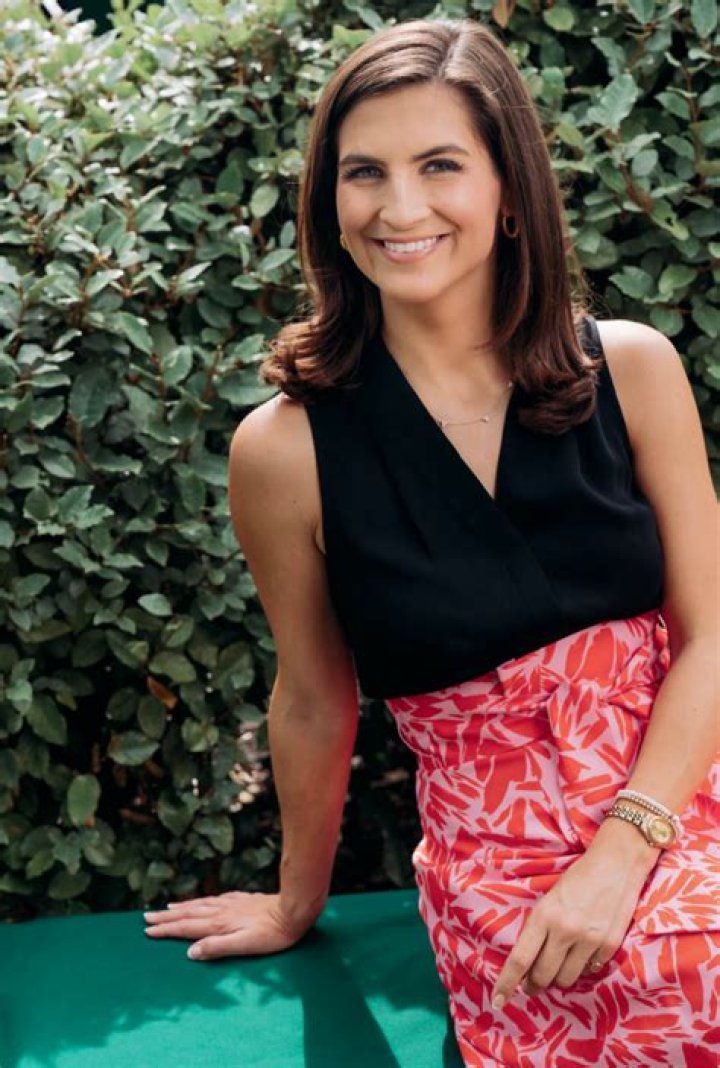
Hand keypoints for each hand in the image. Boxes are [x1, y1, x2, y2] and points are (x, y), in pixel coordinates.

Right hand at [144, 891, 316, 960]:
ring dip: (181, 907)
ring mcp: (231, 904)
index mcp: (219, 924)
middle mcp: (221, 912)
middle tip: (147, 918)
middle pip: (188, 913)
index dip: (167, 930)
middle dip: (167, 917)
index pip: (186, 928)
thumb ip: (217, 947)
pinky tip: (201, 900)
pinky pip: (213, 899)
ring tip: (166, 908)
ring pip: (199, 904)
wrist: (293, 910)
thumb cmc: (272, 934)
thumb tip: (191, 952)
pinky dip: (201, 900)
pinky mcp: (240, 899)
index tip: (148, 931)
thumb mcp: (244, 946)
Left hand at [490, 838, 652, 1007]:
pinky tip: (584, 952)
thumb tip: (530, 963)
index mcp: (544, 916)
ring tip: (559, 966)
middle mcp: (564, 931)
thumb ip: (540, 928)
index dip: (507, 983)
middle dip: (535, 984)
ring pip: (566, 979)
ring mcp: (588, 940)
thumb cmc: (578, 878)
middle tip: (532, 985)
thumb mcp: (550, 898)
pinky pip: (590, 971)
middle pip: (542, 976)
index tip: (498, 1001)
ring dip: (559, 978)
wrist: (616, 863)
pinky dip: (584, 967)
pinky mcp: (609, 945)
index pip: (520, 959)